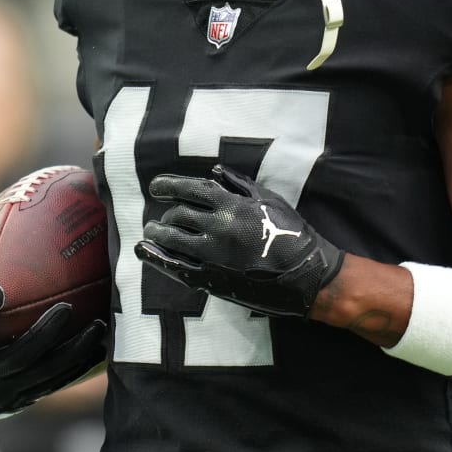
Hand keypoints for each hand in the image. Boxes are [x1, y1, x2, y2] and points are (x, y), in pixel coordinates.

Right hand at [0, 257, 106, 426]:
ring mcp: (9, 390)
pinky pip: (59, 382)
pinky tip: (102, 348)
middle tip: (66, 308)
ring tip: (98, 327)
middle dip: (44, 333)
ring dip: (75, 351)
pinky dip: (80, 366)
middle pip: (20, 356)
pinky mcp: (28, 398)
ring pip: (47, 372)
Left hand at [136, 165, 343, 319]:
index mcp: (234, 206)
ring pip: (173, 239)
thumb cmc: (292, 235)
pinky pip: (176, 267)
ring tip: (152, 232)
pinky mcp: (212, 279)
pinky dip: (156, 258)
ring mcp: (213, 255)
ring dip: (157, 233)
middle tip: (162, 216)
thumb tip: (215, 172)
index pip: (191, 189)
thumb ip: (241, 185)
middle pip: (179, 215)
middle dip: (166, 214)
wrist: (307, 276)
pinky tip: (144, 251)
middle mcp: (220, 228)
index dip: (169, 186)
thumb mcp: (271, 201)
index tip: (156, 187)